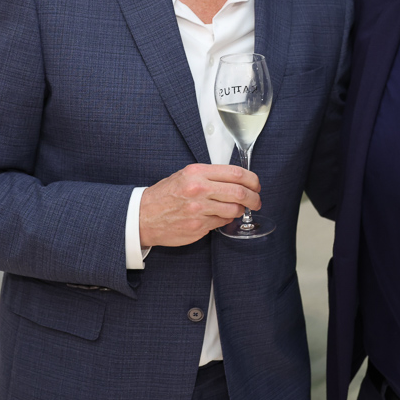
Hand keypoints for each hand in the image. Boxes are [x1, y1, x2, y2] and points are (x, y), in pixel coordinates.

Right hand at [139, 164, 261, 246]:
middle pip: (240, 192)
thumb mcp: (185, 175)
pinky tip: (222, 216)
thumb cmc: (164, 195)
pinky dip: (227, 219)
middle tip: (257, 200)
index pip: (236, 173)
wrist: (142, 216)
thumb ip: (210, 175)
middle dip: (254, 198)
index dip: (252, 179)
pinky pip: (222, 222)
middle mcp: (199, 190)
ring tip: (239, 209)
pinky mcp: (198, 227)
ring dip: (241, 210)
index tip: (256, 184)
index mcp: (197, 173)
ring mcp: (199, 210)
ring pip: (234, 209)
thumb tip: (236, 179)